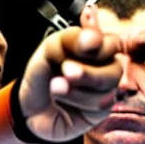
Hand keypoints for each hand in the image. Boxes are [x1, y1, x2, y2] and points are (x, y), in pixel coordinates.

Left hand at [17, 6, 122, 142]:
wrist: (29, 107)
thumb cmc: (41, 75)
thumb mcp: (50, 50)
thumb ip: (72, 39)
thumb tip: (93, 32)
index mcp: (95, 48)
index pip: (110, 43)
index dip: (100, 45)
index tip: (86, 43)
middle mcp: (104, 67)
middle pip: (115, 67)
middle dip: (88, 72)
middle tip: (66, 70)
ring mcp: (105, 89)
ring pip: (107, 88)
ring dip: (77, 88)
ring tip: (55, 86)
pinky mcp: (101, 110)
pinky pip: (100, 105)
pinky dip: (77, 100)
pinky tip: (61, 99)